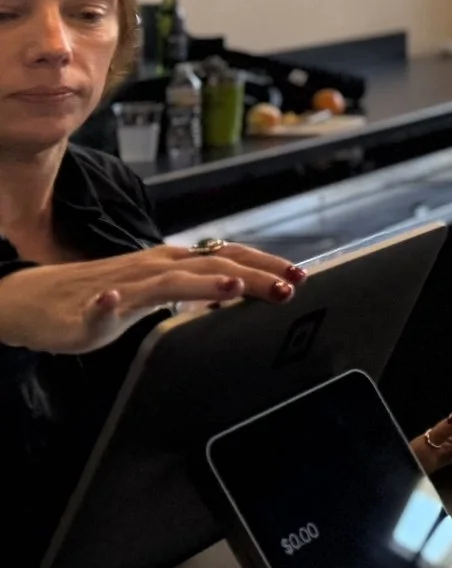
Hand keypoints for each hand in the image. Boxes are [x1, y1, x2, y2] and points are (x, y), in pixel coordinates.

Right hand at [0, 241, 305, 354]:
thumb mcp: (160, 290)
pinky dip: (107, 306)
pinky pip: (97, 307)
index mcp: (173, 263)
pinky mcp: (86, 310)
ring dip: (200, 284)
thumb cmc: (104, 294)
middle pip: (211, 266)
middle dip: (252, 276)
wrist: (35, 300)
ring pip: (165, 282)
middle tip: (288, 287)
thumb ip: (197, 288)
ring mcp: (120, 287)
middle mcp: (154, 268)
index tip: (299, 275)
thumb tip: (246, 290)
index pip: (227, 257)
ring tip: (231, 288)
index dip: (264, 265)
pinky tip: (112, 304)